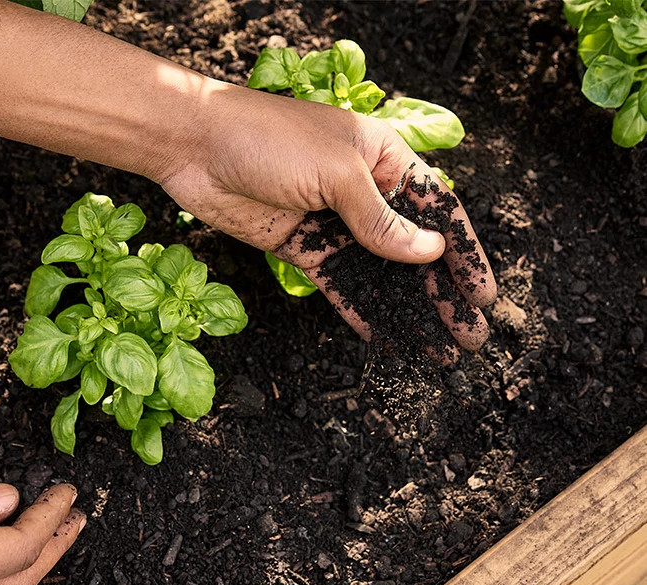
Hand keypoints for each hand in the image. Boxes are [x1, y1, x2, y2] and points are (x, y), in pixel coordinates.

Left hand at [160, 85, 496, 356]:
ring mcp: (331, 223)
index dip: (462, 254)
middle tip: (469, 337)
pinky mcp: (300, 247)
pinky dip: (360, 309)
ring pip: (378, 273)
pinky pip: (338, 284)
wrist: (197, 147)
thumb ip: (379, 219)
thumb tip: (429, 252)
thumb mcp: (336, 174)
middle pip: (412, 250)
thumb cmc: (269, 140)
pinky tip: (384, 337)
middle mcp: (362, 192)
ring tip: (436, 349)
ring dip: (407, 309)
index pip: (437, 211)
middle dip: (442, 295)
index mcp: (383, 159)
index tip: (483, 295)